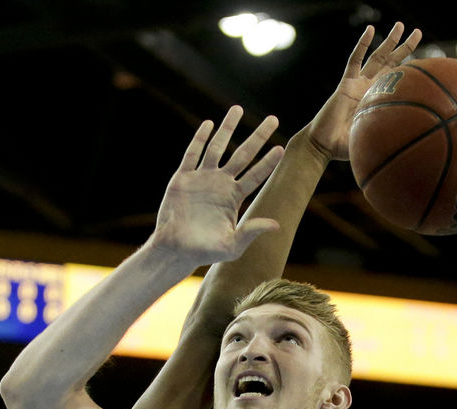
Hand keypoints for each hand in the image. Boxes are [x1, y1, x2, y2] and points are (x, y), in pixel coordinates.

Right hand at [151, 106, 284, 264]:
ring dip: (228, 128)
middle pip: (243, 154)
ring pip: (218, 147)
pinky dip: (200, 139)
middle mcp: (221, 184)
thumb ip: (252, 232)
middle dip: (258, 137)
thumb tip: (277, 225)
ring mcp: (202, 178)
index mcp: (234, 198)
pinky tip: (209, 124)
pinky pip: (193, 154)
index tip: (281, 148)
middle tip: (273, 119)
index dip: (268, 162)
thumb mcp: (233, 245)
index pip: (256, 175)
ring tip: (238, 109)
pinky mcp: (183, 178)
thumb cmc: (205, 251)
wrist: (176, 250)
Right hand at [307, 21, 421, 161]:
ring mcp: (357, 84)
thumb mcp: (375, 140)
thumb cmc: (345, 149)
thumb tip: (416, 139)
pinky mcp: (345, 83)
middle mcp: (369, 88)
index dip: (411, 69)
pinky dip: (362, 45)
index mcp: (378, 100)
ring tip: (401, 25)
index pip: (398, 80)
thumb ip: (391, 135)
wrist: (323, 146)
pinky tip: (370, 30)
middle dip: (405, 47)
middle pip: (390, 62)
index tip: (428, 61)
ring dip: (389, 41)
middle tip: (418, 32)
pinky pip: (355, 60)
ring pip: (377, 57)